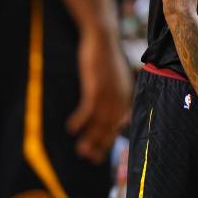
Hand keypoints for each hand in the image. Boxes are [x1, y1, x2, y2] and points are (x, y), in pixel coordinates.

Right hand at [67, 25, 132, 163]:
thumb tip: (116, 114)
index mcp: (126, 96)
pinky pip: (88, 109)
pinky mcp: (96, 87)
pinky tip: (71, 129)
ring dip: (90, 139)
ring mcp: (108, 93)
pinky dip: (80, 121)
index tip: (101, 152)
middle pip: (110, 127)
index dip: (110, 139)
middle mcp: (120, 97)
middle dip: (100, 144)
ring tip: (81, 151)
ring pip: (99, 122)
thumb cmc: (106, 58)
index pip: (119, 124)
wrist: (103, 38)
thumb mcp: (115, 78)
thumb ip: (116, 95)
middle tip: (90, 158)